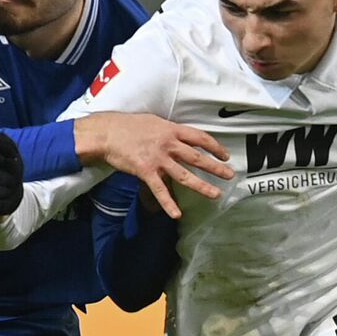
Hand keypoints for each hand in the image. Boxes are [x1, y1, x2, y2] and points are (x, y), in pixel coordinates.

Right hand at [74, 113, 233, 218]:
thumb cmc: (128, 125)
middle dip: (215, 167)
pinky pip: (160, 190)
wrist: (107, 133)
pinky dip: (168, 203)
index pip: (200, 138)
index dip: (214, 147)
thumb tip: (179, 137)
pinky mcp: (146, 171)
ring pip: (184, 175)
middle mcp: (168, 144)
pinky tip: (177, 214)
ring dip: (201, 186)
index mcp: (172, 130)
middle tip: (229, 175)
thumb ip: (168, 131)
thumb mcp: (153, 122)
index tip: (225, 155)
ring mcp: (158, 159)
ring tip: (215, 194)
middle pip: (197, 157)